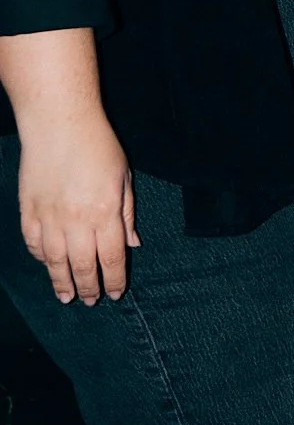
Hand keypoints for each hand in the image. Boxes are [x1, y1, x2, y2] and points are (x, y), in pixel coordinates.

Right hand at [19, 113, 138, 305]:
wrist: (60, 123)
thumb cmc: (98, 145)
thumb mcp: (123, 177)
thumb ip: (127, 214)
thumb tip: (132, 244)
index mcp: (105, 213)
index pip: (111, 258)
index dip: (113, 280)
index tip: (114, 294)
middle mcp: (76, 221)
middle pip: (83, 265)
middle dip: (89, 287)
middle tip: (90, 301)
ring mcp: (49, 216)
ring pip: (55, 261)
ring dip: (61, 282)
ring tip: (66, 296)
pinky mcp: (29, 209)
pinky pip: (34, 242)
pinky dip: (41, 257)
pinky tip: (47, 265)